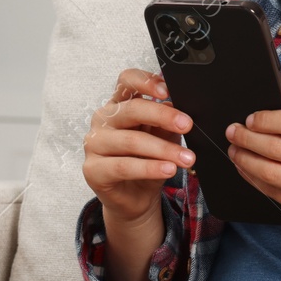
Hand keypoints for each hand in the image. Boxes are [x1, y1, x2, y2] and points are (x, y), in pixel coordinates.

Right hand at [81, 69, 195, 223]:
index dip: (145, 81)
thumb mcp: (163, 138)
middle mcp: (103, 120)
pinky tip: (168, 169)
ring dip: (163, 149)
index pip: (126, 81)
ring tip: (186, 158)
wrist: (136, 199)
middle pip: (131, 109)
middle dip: (163, 116)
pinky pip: (124, 166)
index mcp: (119, 105)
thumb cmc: (147, 162)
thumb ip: (167, 122)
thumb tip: (179, 108)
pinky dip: (149, 168)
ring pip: (131, 141)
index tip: (167, 92)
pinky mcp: (93, 169)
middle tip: (186, 125)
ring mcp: (94, 144)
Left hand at [224, 89, 280, 228]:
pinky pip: (275, 194)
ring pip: (270, 174)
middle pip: (277, 148)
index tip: (250, 119)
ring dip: (245, 160)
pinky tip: (247, 168)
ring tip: (234, 150)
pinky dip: (255, 180)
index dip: (265, 119)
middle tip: (233, 132)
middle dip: (247, 139)